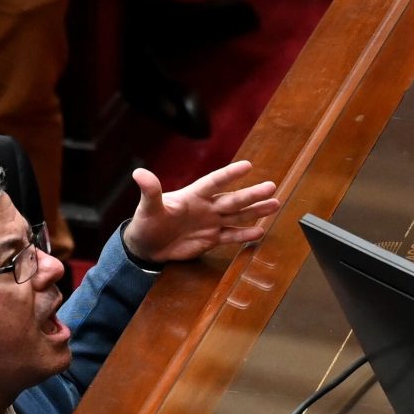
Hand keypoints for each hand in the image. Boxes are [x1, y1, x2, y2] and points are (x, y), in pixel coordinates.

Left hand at [119, 160, 280, 263]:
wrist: (147, 247)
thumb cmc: (146, 223)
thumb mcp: (147, 207)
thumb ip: (150, 191)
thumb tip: (139, 173)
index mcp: (193, 195)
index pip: (214, 182)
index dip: (229, 175)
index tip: (247, 166)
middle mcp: (206, 207)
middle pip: (232, 199)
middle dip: (252, 194)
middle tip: (271, 187)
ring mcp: (210, 223)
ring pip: (237, 215)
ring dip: (256, 211)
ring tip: (275, 204)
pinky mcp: (211, 239)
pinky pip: (231, 236)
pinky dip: (245, 234)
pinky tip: (260, 231)